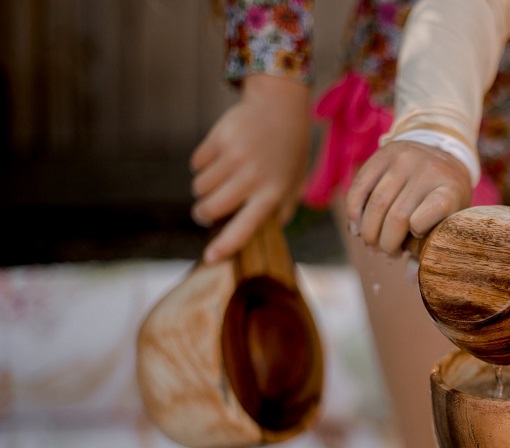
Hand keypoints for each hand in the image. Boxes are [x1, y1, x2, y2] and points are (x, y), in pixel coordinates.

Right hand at [190, 74, 311, 262]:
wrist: (280, 108)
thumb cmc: (287, 153)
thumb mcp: (293, 183)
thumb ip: (281, 211)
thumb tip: (264, 236)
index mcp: (273, 193)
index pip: (245, 227)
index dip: (226, 245)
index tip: (210, 259)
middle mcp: (253, 176)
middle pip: (211, 208)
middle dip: (204, 213)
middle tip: (205, 212)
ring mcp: (235, 156)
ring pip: (200, 186)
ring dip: (204, 188)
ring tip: (220, 179)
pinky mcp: (219, 138)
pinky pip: (196, 163)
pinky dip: (202, 164)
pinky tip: (219, 156)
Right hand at [345, 140, 472, 254]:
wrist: (441, 155)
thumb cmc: (445, 199)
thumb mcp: (448, 219)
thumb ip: (430, 247)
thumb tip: (410, 279)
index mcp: (450, 190)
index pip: (436, 209)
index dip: (418, 231)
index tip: (414, 238)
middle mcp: (428, 171)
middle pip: (397, 217)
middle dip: (386, 243)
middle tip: (386, 253)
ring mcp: (405, 159)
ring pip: (376, 204)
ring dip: (369, 232)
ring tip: (372, 245)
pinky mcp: (384, 153)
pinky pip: (360, 187)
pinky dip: (354, 212)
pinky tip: (356, 227)